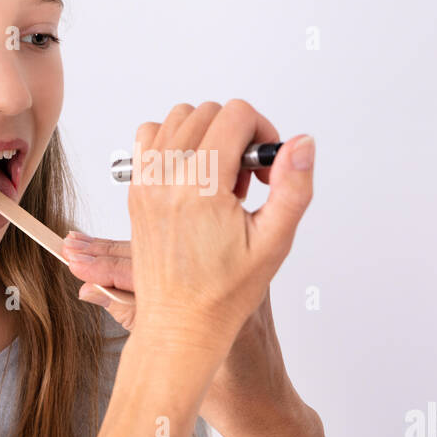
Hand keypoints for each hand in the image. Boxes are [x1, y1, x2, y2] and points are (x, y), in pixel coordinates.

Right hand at [64, 233, 312, 436]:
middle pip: (158, 254)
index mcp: (221, 293)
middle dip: (109, 253)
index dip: (109, 266)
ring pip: (166, 260)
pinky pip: (181, 267)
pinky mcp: (225, 284)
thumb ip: (139, 322)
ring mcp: (228, 278)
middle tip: (71, 246)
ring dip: (122, 256)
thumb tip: (93, 291)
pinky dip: (145, 268)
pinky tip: (115, 263)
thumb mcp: (181, 364)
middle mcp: (228, 274)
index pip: (155, 268)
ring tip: (83, 250)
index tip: (76, 260)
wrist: (269, 408)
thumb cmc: (237, 395)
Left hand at [124, 100, 313, 353]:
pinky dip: (173, 143)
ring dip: (205, 136)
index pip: (235, 115)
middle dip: (236, 136)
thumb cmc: (224, 292)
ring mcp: (145, 181)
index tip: (264, 170)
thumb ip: (293, 186)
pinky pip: (150, 138)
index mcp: (201, 185)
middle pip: (209, 112)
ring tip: (219, 180)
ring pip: (178, 118)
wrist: (180, 325)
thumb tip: (301, 143)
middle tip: (244, 182)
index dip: (261, 133)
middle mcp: (166, 177)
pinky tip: (193, 177)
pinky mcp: (135, 190)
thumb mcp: (274, 241)